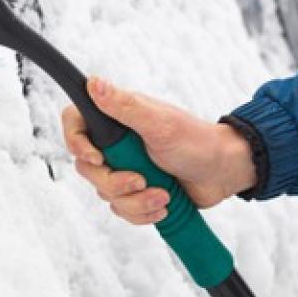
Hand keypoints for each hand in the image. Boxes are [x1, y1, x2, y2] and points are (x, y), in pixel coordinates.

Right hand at [61, 76, 255, 224]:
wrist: (223, 172)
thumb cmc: (196, 141)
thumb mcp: (159, 123)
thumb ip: (123, 105)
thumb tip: (93, 83)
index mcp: (117, 119)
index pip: (75, 123)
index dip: (76, 143)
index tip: (98, 157)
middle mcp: (116, 143)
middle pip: (87, 168)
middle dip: (115, 183)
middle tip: (142, 180)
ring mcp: (124, 168)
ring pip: (105, 194)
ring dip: (135, 201)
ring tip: (163, 195)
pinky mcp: (135, 192)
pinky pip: (122, 210)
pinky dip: (142, 213)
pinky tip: (163, 205)